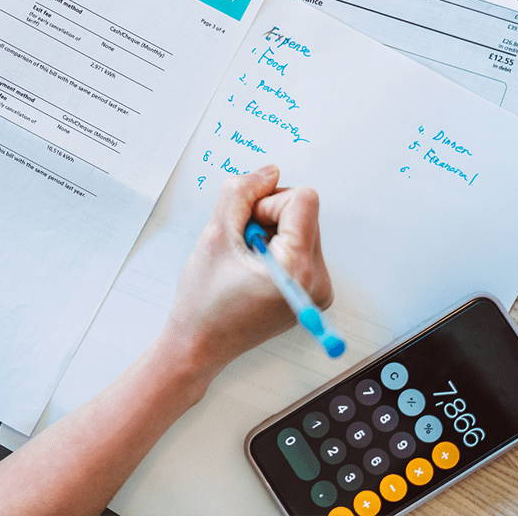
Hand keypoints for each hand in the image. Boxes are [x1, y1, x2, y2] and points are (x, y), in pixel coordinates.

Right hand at [160, 164, 331, 380]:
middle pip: (304, 213)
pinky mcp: (312, 292)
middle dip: (268, 217)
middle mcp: (318, 280)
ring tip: (245, 259)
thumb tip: (268, 171)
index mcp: (298, 269)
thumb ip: (241, 193)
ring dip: (271, 232)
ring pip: (301, 227)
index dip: (267, 202)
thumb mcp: (215, 235)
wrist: (200, 345)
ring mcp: (318, 289)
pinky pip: (300, 247)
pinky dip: (276, 247)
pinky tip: (253, 268)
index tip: (245, 227)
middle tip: (240, 245)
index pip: (303, 200)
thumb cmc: (203, 300)